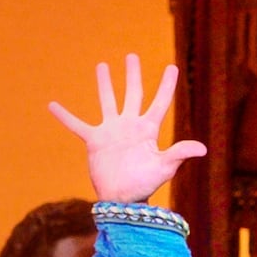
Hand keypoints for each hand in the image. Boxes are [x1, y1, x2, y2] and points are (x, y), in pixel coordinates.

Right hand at [50, 54, 208, 204]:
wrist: (121, 200)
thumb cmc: (144, 185)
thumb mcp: (163, 168)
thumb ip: (179, 153)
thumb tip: (203, 149)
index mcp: (147, 129)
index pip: (160, 102)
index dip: (166, 85)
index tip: (172, 67)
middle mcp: (130, 125)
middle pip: (132, 94)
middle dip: (133, 75)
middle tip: (131, 56)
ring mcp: (111, 131)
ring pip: (107, 101)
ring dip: (104, 84)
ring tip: (102, 66)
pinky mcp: (94, 141)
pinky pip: (77, 125)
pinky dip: (65, 116)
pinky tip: (53, 105)